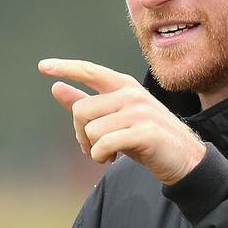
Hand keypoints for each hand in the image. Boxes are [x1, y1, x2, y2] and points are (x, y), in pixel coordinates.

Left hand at [38, 58, 205, 184]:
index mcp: (124, 86)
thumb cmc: (147, 137)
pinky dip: (100, 156)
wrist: (185, 158)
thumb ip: (89, 102)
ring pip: (92, 130)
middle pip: (82, 110)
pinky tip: (109, 159)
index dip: (65, 68)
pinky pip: (105, 144)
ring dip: (92, 149)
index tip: (43, 67)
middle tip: (91, 147)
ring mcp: (140, 112)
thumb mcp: (116, 118)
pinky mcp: (145, 132)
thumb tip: (56, 87)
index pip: (90, 71)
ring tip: (106, 154)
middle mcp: (131, 94)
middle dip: (80, 133)